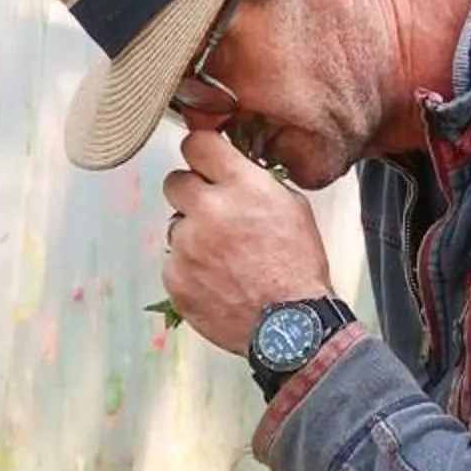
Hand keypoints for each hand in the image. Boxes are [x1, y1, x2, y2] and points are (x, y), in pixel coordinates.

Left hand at [161, 128, 333, 355]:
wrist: (289, 326)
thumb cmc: (297, 268)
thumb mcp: (292, 208)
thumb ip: (255, 183)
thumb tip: (233, 172)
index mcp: (241, 187)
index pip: (197, 144)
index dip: (201, 152)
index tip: (204, 161)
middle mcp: (209, 210)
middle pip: (175, 181)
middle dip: (192, 193)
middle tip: (212, 213)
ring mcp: (187, 245)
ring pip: (175, 225)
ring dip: (193, 235)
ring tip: (223, 258)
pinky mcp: (175, 277)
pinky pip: (174, 262)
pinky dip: (190, 269)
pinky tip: (217, 280)